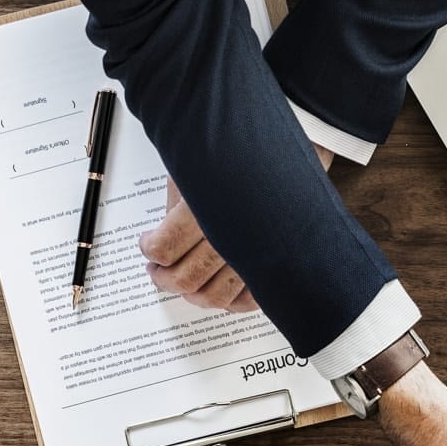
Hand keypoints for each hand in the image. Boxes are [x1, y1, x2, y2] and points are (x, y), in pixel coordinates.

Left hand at [140, 144, 332, 310]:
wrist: (299, 142)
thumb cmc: (245, 151)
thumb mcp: (199, 167)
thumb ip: (180, 204)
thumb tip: (163, 234)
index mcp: (209, 208)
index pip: (165, 248)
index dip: (150, 249)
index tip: (147, 244)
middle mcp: (235, 238)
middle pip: (187, 279)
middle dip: (164, 279)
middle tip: (157, 270)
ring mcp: (257, 256)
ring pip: (215, 297)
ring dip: (192, 294)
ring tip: (183, 281)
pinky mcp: (275, 265)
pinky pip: (249, 302)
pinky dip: (229, 302)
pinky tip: (217, 288)